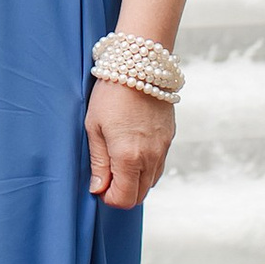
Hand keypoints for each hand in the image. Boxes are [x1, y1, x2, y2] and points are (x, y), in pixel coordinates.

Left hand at [86, 75, 173, 210]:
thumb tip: (98, 188)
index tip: (98, 186)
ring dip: (135, 180)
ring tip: (118, 159)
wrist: (140, 64)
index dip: (108, 198)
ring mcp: (163, 148)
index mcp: (129, 157)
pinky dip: (146, 166)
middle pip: (139, 195)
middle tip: (106, 175)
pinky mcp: (169, 137)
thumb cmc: (110, 94)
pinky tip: (133, 149)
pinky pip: (159, 164)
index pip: (123, 199)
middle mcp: (150, 157)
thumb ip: (99, 162)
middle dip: (122, 192)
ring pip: (151, 181)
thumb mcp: (94, 127)